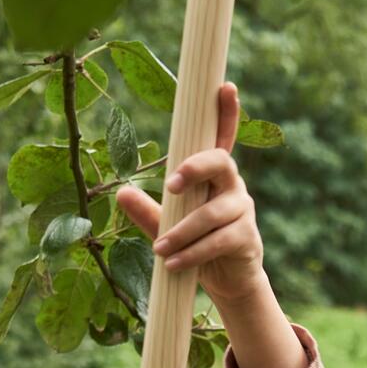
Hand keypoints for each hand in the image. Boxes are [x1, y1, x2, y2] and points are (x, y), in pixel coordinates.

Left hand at [115, 82, 263, 305]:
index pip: (221, 138)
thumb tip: (120, 193)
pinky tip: (173, 264)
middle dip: (196, 168)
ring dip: (182, 232)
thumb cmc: (196, 243)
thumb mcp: (167, 225)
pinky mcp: (246, 237)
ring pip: (211, 214)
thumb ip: (147, 211)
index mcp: (213, 175)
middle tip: (171, 185)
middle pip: (221, 162)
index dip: (226, 113)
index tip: (225, 87)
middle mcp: (232, 186)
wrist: (228, 280)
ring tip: (159, 249)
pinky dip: (192, 253)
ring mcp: (242, 210)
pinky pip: (218, 241)